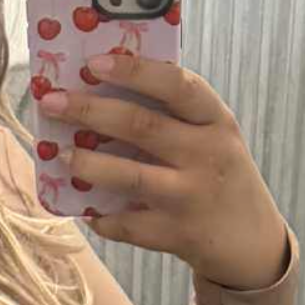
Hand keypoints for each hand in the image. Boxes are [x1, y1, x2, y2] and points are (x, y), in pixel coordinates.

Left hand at [40, 52, 288, 291]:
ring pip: (130, 177)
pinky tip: (84, 206)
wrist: (252, 241)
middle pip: (141, 126)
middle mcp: (207, 155)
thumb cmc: (219, 175)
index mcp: (217, 120)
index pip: (176, 85)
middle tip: (52, 102)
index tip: (93, 62)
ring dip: (89, 163)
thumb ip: (175, 115)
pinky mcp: (176, 235)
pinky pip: (127, 224)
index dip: (133, 71)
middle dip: (90, 111)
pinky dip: (100, 216)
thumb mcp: (214, 136)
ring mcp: (190, 197)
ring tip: (61, 154)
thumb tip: (104, 89)